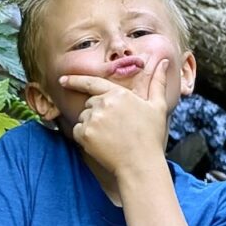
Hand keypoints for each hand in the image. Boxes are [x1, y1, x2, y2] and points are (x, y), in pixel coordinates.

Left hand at [59, 59, 169, 174]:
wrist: (140, 164)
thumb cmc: (150, 136)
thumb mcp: (158, 106)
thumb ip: (157, 82)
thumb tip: (163, 61)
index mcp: (119, 93)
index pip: (91, 82)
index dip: (75, 80)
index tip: (62, 79)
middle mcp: (103, 103)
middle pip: (90, 104)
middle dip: (98, 112)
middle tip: (115, 129)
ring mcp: (93, 119)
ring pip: (84, 117)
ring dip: (92, 125)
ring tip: (110, 137)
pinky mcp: (85, 134)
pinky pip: (78, 131)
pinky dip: (85, 137)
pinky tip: (101, 144)